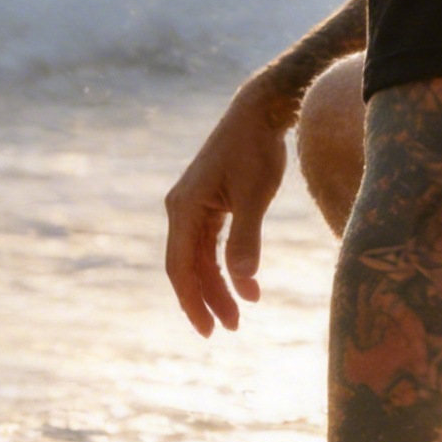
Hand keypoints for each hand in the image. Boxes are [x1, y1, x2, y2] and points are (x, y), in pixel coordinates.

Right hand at [163, 79, 292, 335]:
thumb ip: (247, 238)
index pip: (181, 266)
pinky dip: (225, 265)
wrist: (260, 112)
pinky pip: (211, 244)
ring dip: (218, 286)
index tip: (208, 329)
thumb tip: (243, 280)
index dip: (192, 300)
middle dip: (206, 299)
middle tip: (227, 329)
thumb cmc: (258, 149)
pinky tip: (245, 283)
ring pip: (200, 258)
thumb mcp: (256, 195)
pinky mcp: (209, 203)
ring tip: (240, 314)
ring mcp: (194, 207)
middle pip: (188, 267)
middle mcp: (182, 209)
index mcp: (185, 208)